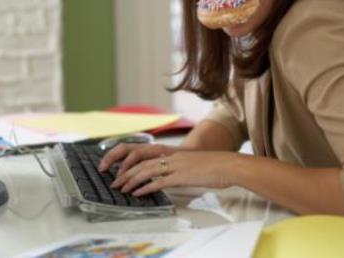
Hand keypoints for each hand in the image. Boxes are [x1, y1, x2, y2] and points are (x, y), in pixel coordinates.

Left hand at [108, 150, 237, 195]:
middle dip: (124, 170)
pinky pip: (158, 182)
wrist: (229, 165)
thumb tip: (170, 175)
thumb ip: (179, 166)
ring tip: (120, 188)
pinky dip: (145, 188)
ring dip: (130, 180)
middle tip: (114, 180)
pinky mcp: (181, 177)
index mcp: (173, 151)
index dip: (129, 157)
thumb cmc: (215, 166)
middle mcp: (171, 155)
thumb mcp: (192, 163)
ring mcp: (175, 165)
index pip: (144, 150)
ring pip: (146, 170)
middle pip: (140, 159)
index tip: (119, 167)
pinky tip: (137, 193)